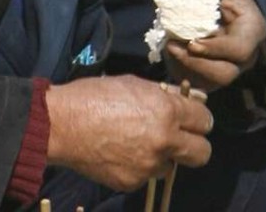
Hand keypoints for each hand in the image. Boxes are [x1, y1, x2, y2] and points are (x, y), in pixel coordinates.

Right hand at [45, 75, 211, 190]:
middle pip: (202, 152)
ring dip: (161, 156)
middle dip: (194, 144)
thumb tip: (190, 97)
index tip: (189, 119)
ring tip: (135, 143)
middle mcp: (164, 140)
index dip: (197, 118)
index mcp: (165, 111)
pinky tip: (118, 152)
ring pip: (171, 165)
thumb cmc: (92, 96)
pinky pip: (145, 174)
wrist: (59, 124)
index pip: (205, 120)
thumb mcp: (131, 83)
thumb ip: (164, 93)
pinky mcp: (132, 181)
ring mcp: (149, 164)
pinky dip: (137, 165)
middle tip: (176, 138)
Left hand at [164, 0, 265, 91]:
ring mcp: (227, 67)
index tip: (193, 42)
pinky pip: (196, 85)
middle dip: (197, 63)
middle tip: (173, 46)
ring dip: (186, 68)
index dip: (217, 49)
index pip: (240, 49)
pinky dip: (180, 78)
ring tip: (169, 48)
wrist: (215, 6)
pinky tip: (167, 63)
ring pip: (210, 83)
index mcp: (251, 32)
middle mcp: (243, 56)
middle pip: (225, 73)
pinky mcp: (208, 74)